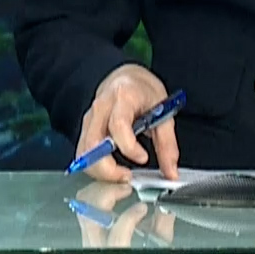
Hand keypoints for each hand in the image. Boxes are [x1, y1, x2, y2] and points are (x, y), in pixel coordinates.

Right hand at [78, 63, 179, 181]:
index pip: (119, 125)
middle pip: (94, 143)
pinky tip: (111, 169)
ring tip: (121, 175)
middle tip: (128, 177)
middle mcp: (102, 106)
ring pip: (84, 152)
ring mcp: (90, 117)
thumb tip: (171, 172)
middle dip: (108, 168)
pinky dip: (95, 166)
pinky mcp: (85, 128)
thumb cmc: (143, 90)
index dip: (129, 147)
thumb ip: (167, 144)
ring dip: (100, 171)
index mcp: (124, 97)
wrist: (126, 76)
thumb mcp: (162, 110)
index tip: (143, 158)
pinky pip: (84, 152)